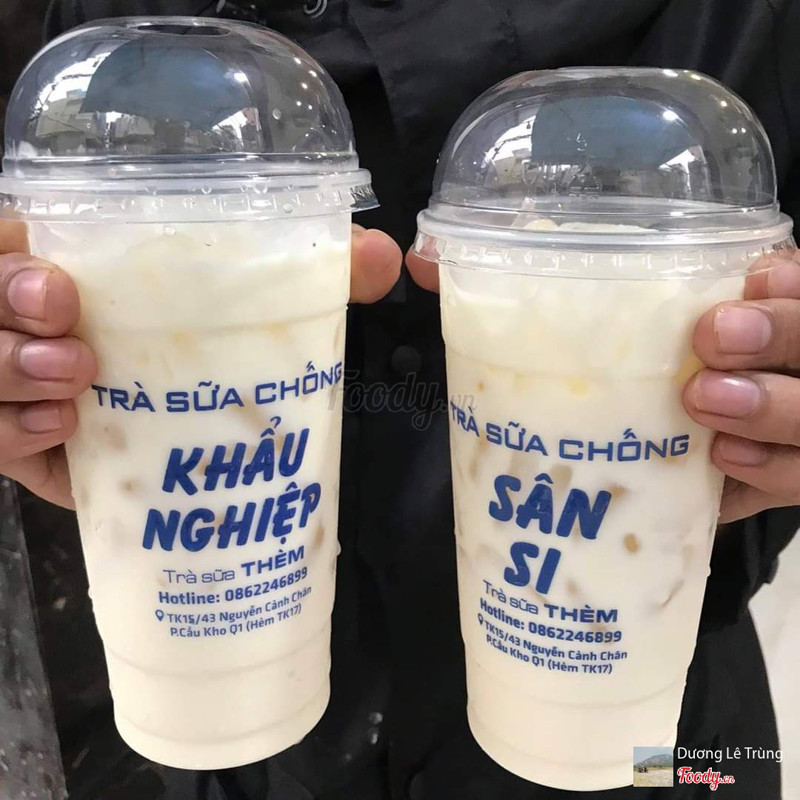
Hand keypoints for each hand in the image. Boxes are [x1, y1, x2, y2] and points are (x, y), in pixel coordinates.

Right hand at [0, 222, 400, 508]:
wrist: (195, 448)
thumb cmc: (224, 354)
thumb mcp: (260, 306)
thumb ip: (315, 270)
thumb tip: (384, 255)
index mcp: (81, 266)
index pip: (11, 240)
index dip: (10, 252)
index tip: (61, 281)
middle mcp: (39, 320)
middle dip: (7, 318)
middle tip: (73, 339)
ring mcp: (26, 382)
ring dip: (9, 375)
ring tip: (75, 388)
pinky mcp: (29, 444)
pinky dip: (15, 432)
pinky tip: (60, 430)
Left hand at [407, 244, 799, 523]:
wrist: (628, 454)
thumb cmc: (593, 368)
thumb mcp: (574, 323)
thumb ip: (510, 288)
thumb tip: (424, 261)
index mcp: (742, 304)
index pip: (790, 282)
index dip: (785, 280)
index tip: (746, 272)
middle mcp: (772, 363)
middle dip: (779, 334)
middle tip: (710, 340)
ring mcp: (778, 426)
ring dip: (772, 411)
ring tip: (706, 407)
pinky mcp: (764, 483)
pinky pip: (780, 490)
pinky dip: (754, 482)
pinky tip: (719, 474)